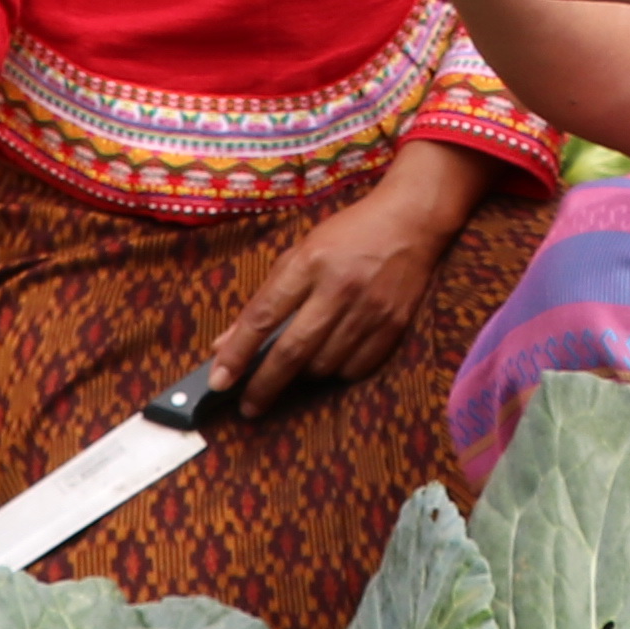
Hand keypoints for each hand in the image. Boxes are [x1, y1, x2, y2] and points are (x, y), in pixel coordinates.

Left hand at [207, 144, 487, 411]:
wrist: (410, 221)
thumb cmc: (347, 235)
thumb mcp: (300, 254)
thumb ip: (264, 299)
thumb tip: (225, 343)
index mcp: (309, 263)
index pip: (263, 316)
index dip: (238, 353)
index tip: (219, 381)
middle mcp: (339, 288)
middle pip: (293, 351)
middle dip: (264, 385)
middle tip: (248, 407)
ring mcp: (370, 310)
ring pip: (324, 366)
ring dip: (303, 375)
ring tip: (296, 366)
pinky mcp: (394, 326)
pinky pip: (356, 369)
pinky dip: (336, 372)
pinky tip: (329, 360)